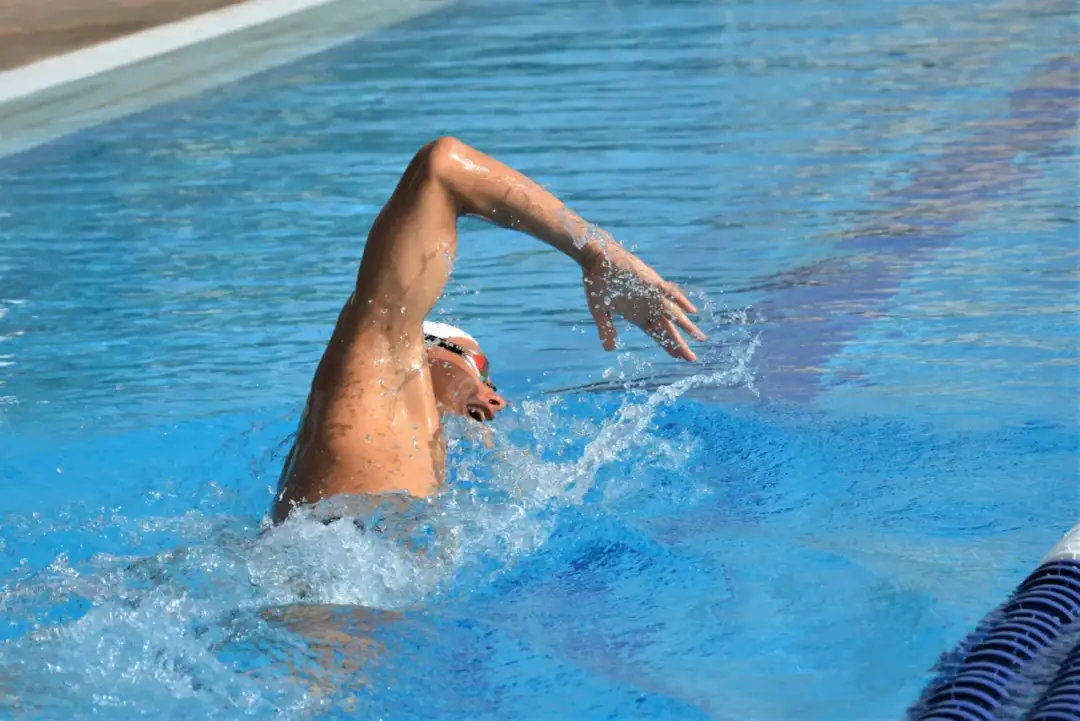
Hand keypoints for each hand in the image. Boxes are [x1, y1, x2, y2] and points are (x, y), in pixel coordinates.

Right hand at [581, 242, 705, 360]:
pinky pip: (669, 293)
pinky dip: (680, 301)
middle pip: (667, 330)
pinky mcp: (651, 282)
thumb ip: (606, 329)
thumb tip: (610, 350)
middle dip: (679, 344)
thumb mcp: (599, 310)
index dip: (668, 346)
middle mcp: (648, 308)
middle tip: (692, 359)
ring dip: (686, 326)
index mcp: (637, 316)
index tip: (679, 357)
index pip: (657, 335)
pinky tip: (691, 311)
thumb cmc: (597, 283)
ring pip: (672, 314)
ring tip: (699, 338)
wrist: (596, 258)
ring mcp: (651, 296)